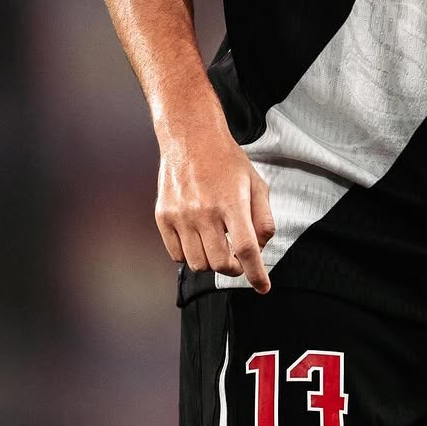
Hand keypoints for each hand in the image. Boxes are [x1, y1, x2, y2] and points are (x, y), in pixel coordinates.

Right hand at [154, 125, 275, 293]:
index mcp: (232, 202)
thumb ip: (263, 217)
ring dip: (211, 262)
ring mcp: (181, 216)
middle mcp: (204, 212)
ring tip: (217, 243)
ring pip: (198, 264)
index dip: (256, 274)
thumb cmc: (226, 161)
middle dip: (234, 268)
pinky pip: (176, 255)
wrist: (191, 138)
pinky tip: (198, 238)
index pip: (246, 249)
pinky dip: (189, 255)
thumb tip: (262, 247)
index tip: (263, 287)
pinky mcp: (163, 217)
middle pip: (220, 263)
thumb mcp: (256, 184)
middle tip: (238, 258)